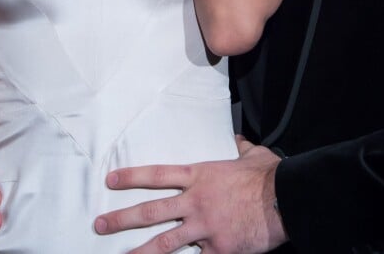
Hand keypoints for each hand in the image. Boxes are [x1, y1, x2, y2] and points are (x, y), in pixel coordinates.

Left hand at [94, 137, 286, 253]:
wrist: (284, 199)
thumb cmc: (267, 175)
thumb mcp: (251, 155)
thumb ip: (239, 148)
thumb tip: (238, 141)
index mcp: (200, 176)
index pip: (157, 175)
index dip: (131, 177)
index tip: (110, 181)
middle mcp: (196, 201)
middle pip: (151, 211)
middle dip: (122, 218)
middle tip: (99, 225)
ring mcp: (205, 227)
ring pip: (165, 243)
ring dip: (140, 252)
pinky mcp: (218, 249)